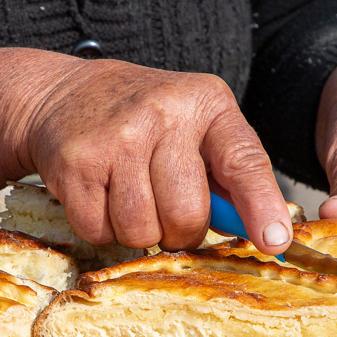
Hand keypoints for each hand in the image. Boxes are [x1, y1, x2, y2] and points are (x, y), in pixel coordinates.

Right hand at [0, 48, 291, 253]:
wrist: (62, 96)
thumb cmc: (144, 122)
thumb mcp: (195, 126)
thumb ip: (229, 174)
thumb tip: (267, 235)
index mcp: (206, 104)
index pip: (243, 161)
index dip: (261, 206)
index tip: (275, 241)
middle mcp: (164, 114)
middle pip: (187, 214)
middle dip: (180, 231)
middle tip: (166, 209)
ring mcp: (117, 137)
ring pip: (142, 230)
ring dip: (138, 231)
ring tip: (129, 196)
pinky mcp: (76, 163)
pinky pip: (100, 231)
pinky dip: (101, 228)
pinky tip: (100, 195)